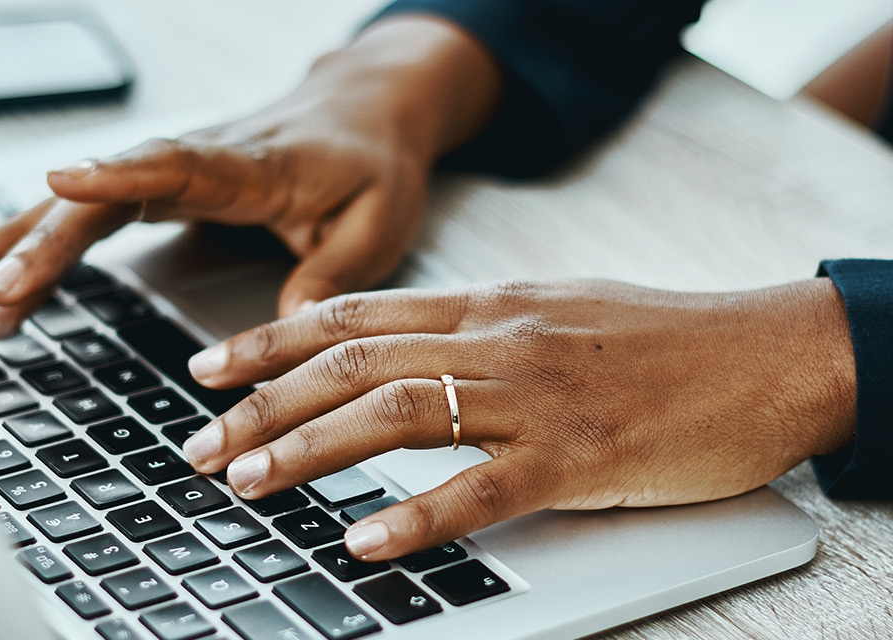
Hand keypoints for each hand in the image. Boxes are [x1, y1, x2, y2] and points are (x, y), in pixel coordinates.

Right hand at [0, 16, 500, 337]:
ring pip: (84, 200)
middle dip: (47, 241)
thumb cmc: (372, 164)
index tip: (62, 180)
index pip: (175, 165)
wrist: (364, 108)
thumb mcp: (378, 223)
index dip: (116, 173)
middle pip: (106, 195)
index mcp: (251, 165)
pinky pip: (86, 208)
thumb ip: (331, 276)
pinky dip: (33, 233)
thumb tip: (284, 334)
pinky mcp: (152, 183)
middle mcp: (195, 159)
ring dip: (26, 242)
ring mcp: (167, 170)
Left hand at [177, 279, 857, 560]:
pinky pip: (480, 490)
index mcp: (489, 303)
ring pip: (395, 414)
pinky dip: (414, 517)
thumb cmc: (668, 341)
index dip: (271, 339)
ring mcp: (536, 397)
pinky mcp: (580, 458)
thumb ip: (477, 330)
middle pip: (352, 363)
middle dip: (262, 405)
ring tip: (248, 482)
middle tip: (200, 445)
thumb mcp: (555, 312)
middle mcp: (498, 340)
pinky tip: (363, 541)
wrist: (777, 354)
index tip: (209, 366)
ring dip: (307, 450)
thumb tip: (400, 354)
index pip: (354, 313)